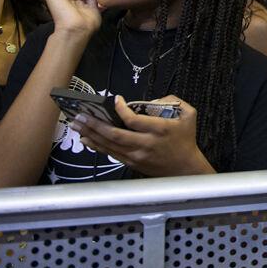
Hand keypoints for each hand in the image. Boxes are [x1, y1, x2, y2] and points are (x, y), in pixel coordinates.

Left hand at [75, 96, 211, 176]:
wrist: (186, 168)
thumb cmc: (186, 140)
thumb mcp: (189, 115)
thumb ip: (173, 101)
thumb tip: (152, 100)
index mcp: (159, 130)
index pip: (134, 120)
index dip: (121, 109)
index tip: (115, 99)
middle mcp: (145, 144)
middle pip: (115, 134)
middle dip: (95, 124)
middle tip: (80, 115)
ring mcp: (137, 156)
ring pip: (110, 145)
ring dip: (92, 134)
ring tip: (77, 125)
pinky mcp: (132, 163)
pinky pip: (111, 153)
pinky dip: (97, 146)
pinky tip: (87, 139)